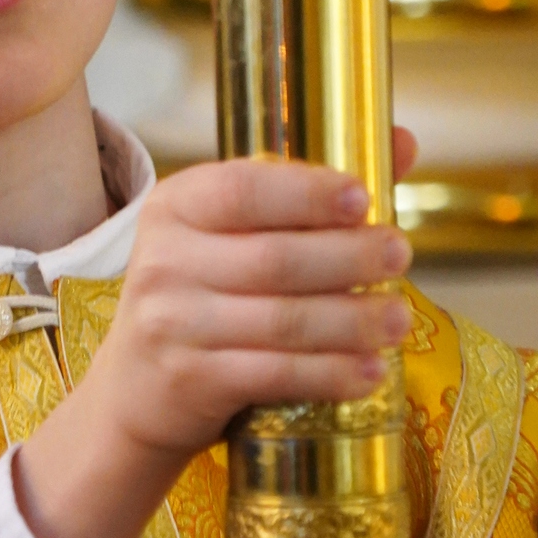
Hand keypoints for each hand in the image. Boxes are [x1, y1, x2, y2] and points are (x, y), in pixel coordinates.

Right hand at [15, 152, 412, 537]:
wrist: (134, 393)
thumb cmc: (199, 300)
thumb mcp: (228, 237)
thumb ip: (306, 195)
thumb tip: (403, 144)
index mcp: (176, 208)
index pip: (242, 189)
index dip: (306, 193)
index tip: (362, 198)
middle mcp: (165, 261)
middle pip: (274, 257)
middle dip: (348, 257)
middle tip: (399, 256)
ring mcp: (173, 323)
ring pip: (282, 320)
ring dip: (351, 321)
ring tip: (398, 320)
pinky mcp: (190, 379)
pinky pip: (275, 373)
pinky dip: (329, 373)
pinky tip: (368, 371)